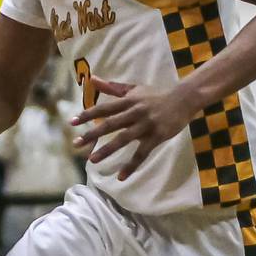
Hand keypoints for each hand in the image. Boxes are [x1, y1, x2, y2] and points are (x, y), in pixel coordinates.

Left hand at [72, 78, 192, 180]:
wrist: (183, 99)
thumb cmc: (156, 95)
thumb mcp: (134, 88)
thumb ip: (113, 87)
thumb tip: (92, 79)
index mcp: (128, 100)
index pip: (104, 108)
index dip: (87, 115)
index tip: (72, 122)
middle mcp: (135, 112)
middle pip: (110, 124)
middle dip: (92, 134)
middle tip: (76, 144)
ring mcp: (146, 125)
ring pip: (123, 139)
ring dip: (107, 150)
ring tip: (92, 160)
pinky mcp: (157, 137)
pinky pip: (142, 154)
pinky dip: (131, 165)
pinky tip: (121, 176)